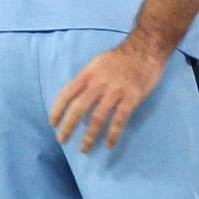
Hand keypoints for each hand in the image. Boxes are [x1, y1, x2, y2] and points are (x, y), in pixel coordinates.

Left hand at [50, 41, 168, 151]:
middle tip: (62, 140)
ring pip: (98, 117)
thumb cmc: (121, 58)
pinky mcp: (131, 98)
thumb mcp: (97, 63)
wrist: (145, 50)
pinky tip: (109, 145)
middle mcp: (99, 83)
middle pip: (79, 108)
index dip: (58, 109)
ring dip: (89, 136)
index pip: (68, 93)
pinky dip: (113, 135)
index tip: (53, 123)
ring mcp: (115, 91)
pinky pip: (119, 120)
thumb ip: (87, 80)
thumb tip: (77, 98)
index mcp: (88, 74)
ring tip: (84, 148)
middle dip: (68, 126)